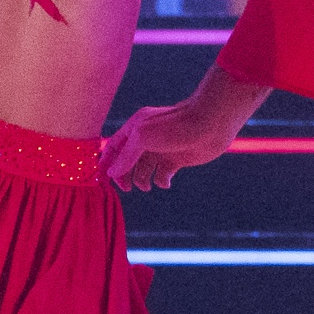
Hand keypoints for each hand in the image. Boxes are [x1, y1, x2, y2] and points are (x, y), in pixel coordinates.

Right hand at [101, 98, 242, 190]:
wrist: (209, 124)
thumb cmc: (175, 126)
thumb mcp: (143, 138)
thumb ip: (126, 156)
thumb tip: (112, 173)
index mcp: (135, 128)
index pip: (114, 147)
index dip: (107, 162)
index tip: (103, 180)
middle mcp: (146, 139)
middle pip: (127, 161)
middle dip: (124, 175)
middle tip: (126, 188)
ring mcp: (162, 149)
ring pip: (144, 170)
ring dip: (142, 180)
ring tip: (146, 185)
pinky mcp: (176, 159)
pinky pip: (162, 175)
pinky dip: (161, 181)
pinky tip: (165, 182)